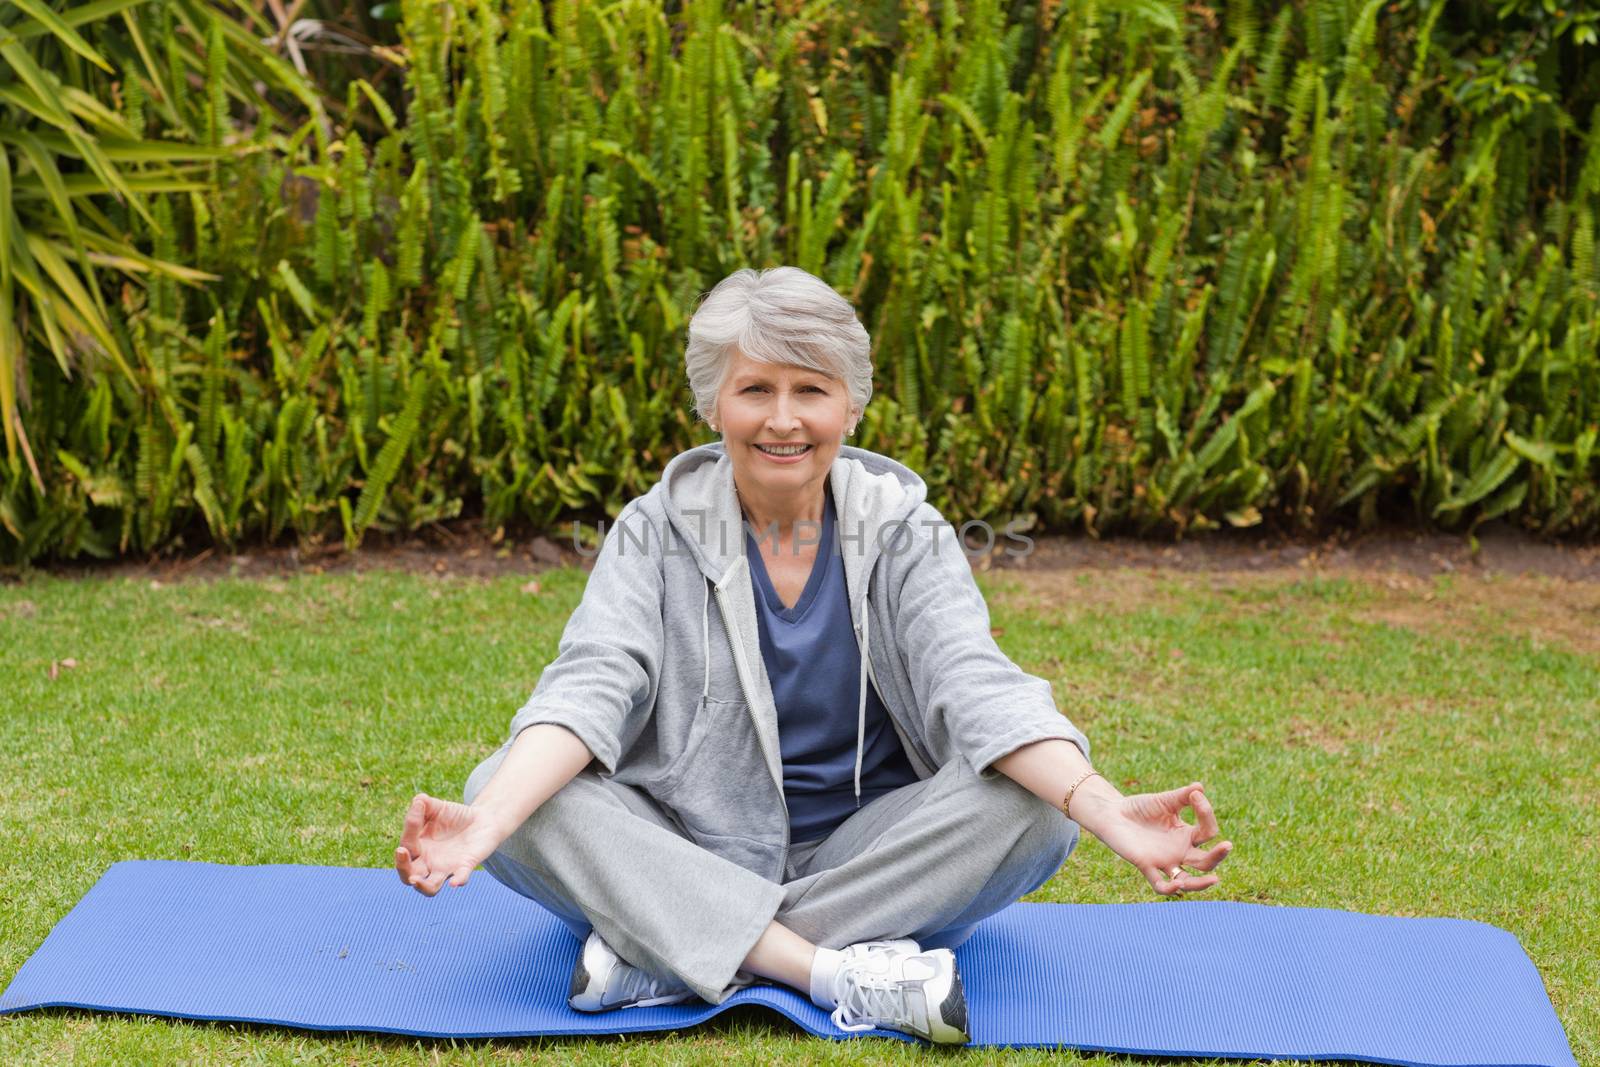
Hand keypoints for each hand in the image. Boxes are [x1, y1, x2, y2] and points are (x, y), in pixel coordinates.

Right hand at [394, 792, 504, 896]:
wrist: (482, 819)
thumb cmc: (453, 815)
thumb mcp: (436, 806)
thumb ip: (423, 804)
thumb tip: (417, 802)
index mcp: (417, 849)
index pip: (406, 846)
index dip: (409, 830)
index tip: (418, 810)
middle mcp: (428, 863)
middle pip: (408, 876)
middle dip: (402, 867)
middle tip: (402, 852)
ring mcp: (446, 868)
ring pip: (430, 888)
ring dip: (422, 886)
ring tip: (416, 880)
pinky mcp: (466, 866)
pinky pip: (461, 877)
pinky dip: (458, 880)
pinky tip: (455, 882)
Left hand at [1089, 781, 1231, 895]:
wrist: (1112, 813)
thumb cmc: (1140, 807)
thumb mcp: (1164, 800)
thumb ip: (1182, 796)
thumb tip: (1200, 787)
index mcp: (1186, 835)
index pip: (1207, 832)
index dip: (1206, 814)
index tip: (1195, 795)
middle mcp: (1179, 851)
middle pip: (1206, 862)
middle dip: (1218, 855)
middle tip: (1227, 845)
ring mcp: (1164, 861)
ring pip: (1188, 881)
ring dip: (1201, 883)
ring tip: (1214, 879)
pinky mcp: (1146, 865)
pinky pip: (1160, 885)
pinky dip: (1170, 888)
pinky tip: (1178, 884)